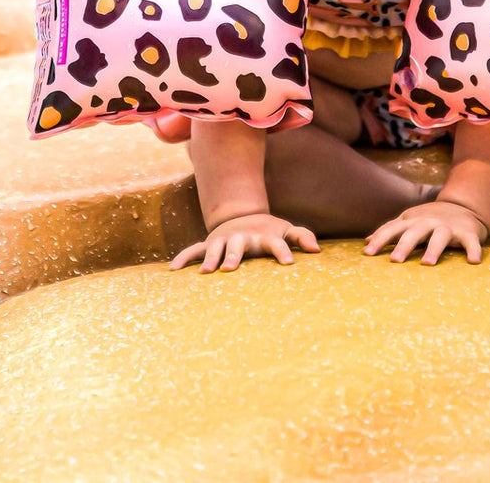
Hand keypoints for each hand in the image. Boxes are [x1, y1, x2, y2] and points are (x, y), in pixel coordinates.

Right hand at [170, 213, 318, 272]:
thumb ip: (301, 236)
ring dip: (210, 258)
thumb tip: (317, 250)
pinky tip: (173, 270)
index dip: (283, 251)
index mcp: (263, 236)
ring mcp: (224, 239)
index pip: (276, 242)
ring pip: (214, 247)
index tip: (289, 263)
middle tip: (229, 269)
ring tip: (205, 273)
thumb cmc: (268, 231)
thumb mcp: (286, 230)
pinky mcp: (210, 244)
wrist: (243, 217)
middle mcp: (242, 237)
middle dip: (233, 255)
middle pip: (238, 244)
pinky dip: (184, 258)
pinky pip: (194, 250)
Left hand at [364, 199, 489, 265]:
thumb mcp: (408, 221)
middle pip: (414, 232)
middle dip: (404, 245)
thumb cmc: (429, 220)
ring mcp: (448, 227)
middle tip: (395, 260)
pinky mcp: (468, 233)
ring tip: (427, 263)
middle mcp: (429, 222)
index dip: (380, 239)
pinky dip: (473, 250)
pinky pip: (470, 242)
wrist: (463, 207)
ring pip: (440, 236)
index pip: (393, 229)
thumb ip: (390, 230)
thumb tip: (366, 242)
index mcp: (412, 221)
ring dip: (433, 249)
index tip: (367, 253)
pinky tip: (473, 262)